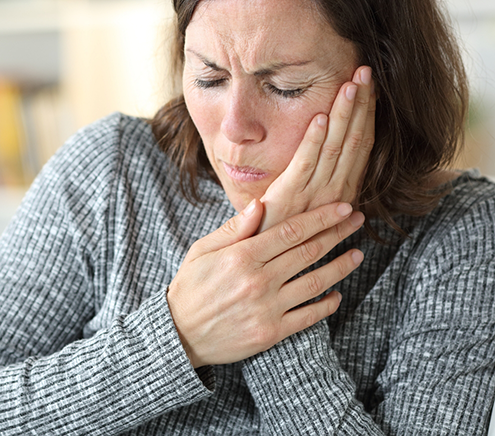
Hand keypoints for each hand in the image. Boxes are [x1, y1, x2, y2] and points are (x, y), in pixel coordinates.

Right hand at [167, 199, 363, 367]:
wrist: (180, 334)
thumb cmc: (191, 285)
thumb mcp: (203, 250)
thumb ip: (234, 228)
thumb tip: (261, 203)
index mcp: (242, 256)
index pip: (291, 230)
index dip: (321, 217)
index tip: (342, 207)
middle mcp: (258, 280)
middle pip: (308, 252)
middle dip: (337, 233)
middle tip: (357, 221)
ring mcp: (267, 308)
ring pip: (314, 282)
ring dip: (340, 267)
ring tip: (358, 254)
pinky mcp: (271, 333)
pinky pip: (307, 317)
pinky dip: (326, 305)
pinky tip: (337, 295)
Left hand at [259, 66, 374, 231]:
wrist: (268, 259)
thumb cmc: (288, 229)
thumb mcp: (316, 207)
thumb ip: (329, 190)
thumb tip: (349, 191)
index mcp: (344, 190)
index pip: (361, 145)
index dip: (367, 115)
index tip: (371, 87)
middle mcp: (336, 190)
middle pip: (353, 140)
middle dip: (361, 104)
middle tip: (366, 71)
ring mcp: (314, 193)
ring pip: (334, 146)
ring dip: (343, 114)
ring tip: (351, 84)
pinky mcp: (289, 195)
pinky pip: (305, 163)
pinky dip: (313, 139)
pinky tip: (319, 116)